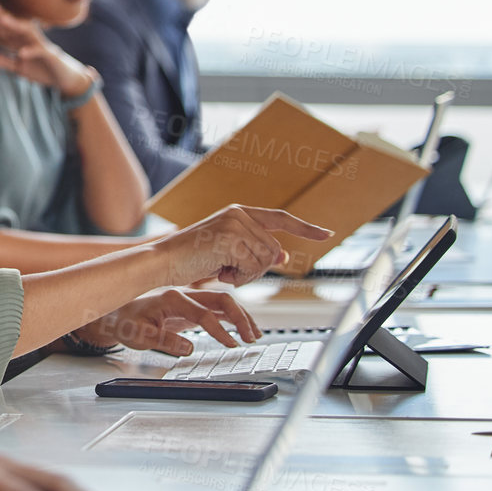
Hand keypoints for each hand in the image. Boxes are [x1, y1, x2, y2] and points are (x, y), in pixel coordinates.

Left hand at [0, 0, 95, 96]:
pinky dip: (31, 51)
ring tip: (2, 19)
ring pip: (27, 33)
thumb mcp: (20, 68)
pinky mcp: (51, 56)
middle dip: (1, 15)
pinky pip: (40, 52)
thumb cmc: (44, 71)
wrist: (67, 80)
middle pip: (13, 26)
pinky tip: (22, 52)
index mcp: (22, 42)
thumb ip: (5, 62)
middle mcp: (31, 40)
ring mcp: (41, 46)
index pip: (5, 29)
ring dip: (15, 26)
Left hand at [77, 288, 260, 355]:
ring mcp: (188, 300)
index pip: (203, 313)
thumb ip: (164, 340)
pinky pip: (216, 309)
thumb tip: (188, 348)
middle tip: (251, 337)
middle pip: (219, 299)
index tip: (232, 345)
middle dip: (239, 317)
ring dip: (240, 316)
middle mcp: (183, 295)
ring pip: (221, 302)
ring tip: (254, 334)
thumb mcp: (139, 336)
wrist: (116, 314)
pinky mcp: (190, 308)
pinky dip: (232, 318)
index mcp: (171, 299)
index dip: (219, 330)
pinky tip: (242, 328)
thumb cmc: (125, 322)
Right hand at [155, 205, 332, 286]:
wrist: (164, 261)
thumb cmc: (192, 258)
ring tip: (222, 270)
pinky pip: (252, 267)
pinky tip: (219, 272)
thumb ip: (255, 249)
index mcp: (238, 212)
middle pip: (273, 250)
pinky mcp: (230, 239)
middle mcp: (238, 214)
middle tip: (230, 271)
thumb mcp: (228, 253)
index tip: (326, 233)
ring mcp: (234, 224)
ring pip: (265, 259)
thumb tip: (282, 255)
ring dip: (247, 274)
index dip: (305, 228)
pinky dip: (238, 278)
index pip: (280, 218)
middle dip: (257, 269)